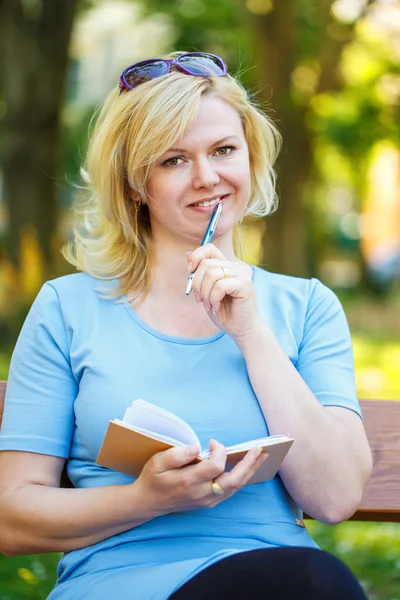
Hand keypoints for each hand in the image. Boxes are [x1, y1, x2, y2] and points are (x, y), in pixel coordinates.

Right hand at [135, 440, 266, 516]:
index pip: (214, 467)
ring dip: (249, 471)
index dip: (219, 452)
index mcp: (188, 482)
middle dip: (248, 464)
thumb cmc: (153, 478)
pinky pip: (231, 491)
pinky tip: (248, 467)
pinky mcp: (210, 502)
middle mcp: (201, 494)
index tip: (212, 443)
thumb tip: (196, 448)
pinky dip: (242, 478)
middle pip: (232, 480)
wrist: (149, 502)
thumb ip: (176, 455)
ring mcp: (207, 501)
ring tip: (261, 456)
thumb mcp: (157, 462)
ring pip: (235, 487)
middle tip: (259, 449)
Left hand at [187, 244, 262, 340]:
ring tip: (209, 305)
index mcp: (226, 266)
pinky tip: (217, 308)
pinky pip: (220, 286)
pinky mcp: (245, 284)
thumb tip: (187, 254)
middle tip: (200, 299)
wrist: (241, 330)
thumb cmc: (224, 312)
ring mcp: (241, 274)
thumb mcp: (205, 291)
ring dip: (205, 294)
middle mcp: (234, 267)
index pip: (209, 248)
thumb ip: (199, 274)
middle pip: (206, 263)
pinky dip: (213, 299)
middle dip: (196, 284)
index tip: (190, 272)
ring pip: (211, 274)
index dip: (196, 257)